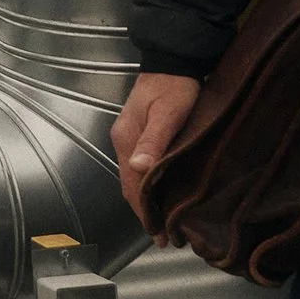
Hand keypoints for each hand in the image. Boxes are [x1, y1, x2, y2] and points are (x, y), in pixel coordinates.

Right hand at [111, 68, 202, 221]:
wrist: (172, 60)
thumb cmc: (175, 87)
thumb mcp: (168, 113)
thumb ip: (154, 140)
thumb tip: (138, 168)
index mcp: (127, 140)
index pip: (131, 185)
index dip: (144, 212)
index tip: (159, 235)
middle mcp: (123, 142)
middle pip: (129, 185)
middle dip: (144, 213)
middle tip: (164, 238)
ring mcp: (129, 138)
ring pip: (134, 179)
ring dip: (146, 202)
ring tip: (164, 222)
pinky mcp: (139, 134)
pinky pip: (139, 169)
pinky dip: (147, 187)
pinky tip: (160, 193)